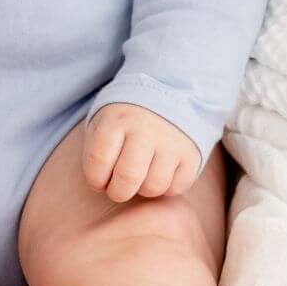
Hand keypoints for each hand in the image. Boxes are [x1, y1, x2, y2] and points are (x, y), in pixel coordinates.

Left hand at [82, 103, 201, 201]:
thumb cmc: (126, 119)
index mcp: (117, 119)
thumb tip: (100, 187)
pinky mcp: (192, 154)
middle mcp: (146, 128)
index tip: (98, 180)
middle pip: (128, 178)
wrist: (168, 93)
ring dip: (143, 190)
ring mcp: (172, 140)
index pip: (98, 161)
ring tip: (140, 176)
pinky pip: (177, 188)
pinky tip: (159, 173)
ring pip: (153, 187)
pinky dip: (166, 188)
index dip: (95, 179)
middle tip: (118, 187)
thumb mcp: (104, 122)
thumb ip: (96, 152)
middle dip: (117, 192)